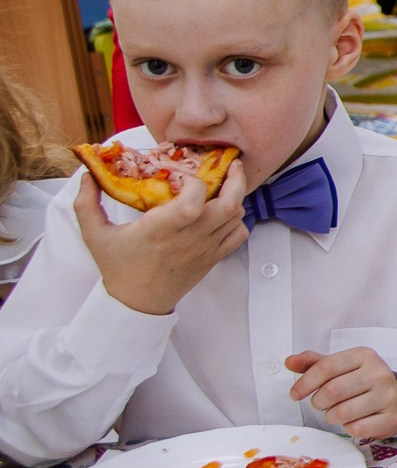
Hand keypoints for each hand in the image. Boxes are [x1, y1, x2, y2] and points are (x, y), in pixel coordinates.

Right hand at [77, 158, 248, 316]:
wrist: (137, 302)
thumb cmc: (117, 266)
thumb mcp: (95, 235)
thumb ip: (86, 203)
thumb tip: (86, 176)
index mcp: (160, 230)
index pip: (192, 204)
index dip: (194, 184)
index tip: (184, 177)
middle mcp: (189, 238)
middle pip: (228, 205)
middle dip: (235, 180)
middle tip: (232, 164)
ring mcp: (205, 249)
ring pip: (236, 217)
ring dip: (236, 196)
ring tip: (227, 183)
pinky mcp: (214, 257)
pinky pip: (238, 235)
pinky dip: (237, 220)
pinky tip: (225, 212)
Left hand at [285, 348, 396, 440]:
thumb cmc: (362, 382)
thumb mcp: (341, 368)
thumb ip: (314, 363)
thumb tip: (289, 361)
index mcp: (364, 355)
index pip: (326, 367)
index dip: (304, 383)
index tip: (294, 394)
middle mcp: (379, 373)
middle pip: (332, 391)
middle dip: (318, 402)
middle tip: (321, 404)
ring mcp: (388, 395)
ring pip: (342, 412)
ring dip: (331, 416)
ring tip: (337, 412)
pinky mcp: (392, 417)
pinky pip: (356, 428)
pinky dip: (348, 428)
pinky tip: (353, 421)